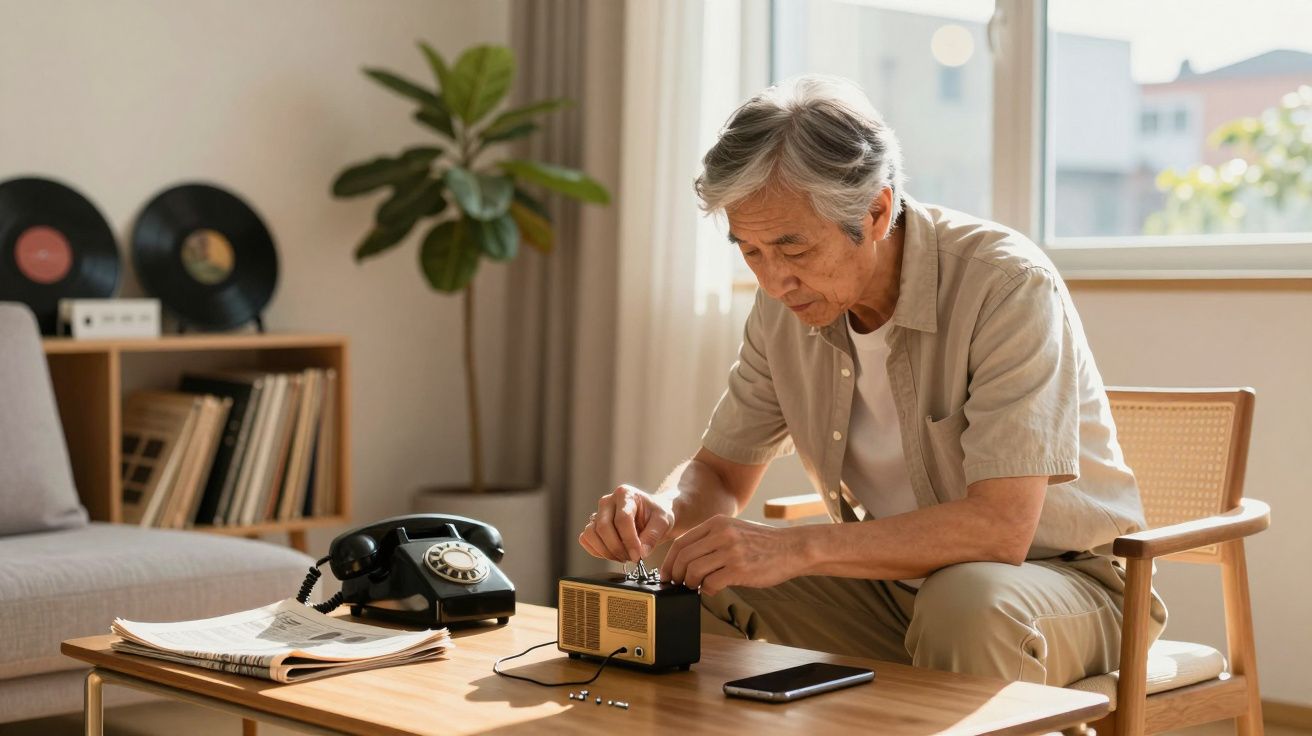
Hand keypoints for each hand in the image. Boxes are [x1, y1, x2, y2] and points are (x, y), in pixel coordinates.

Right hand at [578, 484, 673, 561]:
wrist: (652, 517)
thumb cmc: (657, 515)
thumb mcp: (663, 521)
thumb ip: (653, 535)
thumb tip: (641, 552)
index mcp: (625, 494)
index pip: (622, 519)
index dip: (629, 540)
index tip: (638, 556)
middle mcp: (607, 501)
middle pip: (603, 527)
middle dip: (617, 548)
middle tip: (631, 558)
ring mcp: (597, 513)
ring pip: (591, 534)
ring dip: (606, 551)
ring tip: (623, 557)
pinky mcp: (592, 526)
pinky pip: (586, 540)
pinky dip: (597, 551)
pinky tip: (613, 554)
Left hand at [662, 515, 804, 596]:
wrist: (792, 548)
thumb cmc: (763, 543)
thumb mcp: (734, 529)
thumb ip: (711, 539)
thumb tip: (686, 559)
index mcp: (717, 523)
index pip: (681, 542)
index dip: (669, 561)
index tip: (666, 573)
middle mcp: (722, 534)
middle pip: (683, 556)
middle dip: (675, 574)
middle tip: (677, 584)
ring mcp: (731, 551)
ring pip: (694, 570)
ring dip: (690, 583)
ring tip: (696, 586)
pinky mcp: (739, 569)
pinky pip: (711, 583)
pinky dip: (707, 590)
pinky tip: (713, 589)